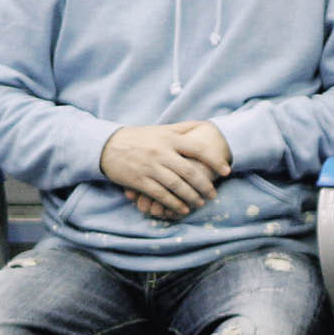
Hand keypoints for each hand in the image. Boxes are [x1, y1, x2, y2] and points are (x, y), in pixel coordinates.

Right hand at [101, 122, 230, 215]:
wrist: (107, 146)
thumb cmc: (140, 138)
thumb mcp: (162, 129)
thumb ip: (183, 128)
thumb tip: (206, 125)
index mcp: (170, 138)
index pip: (198, 149)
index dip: (214, 160)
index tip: (226, 171)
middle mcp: (162, 152)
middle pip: (189, 171)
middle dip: (205, 185)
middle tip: (214, 194)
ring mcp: (150, 167)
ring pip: (176, 185)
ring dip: (191, 196)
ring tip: (200, 203)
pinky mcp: (139, 180)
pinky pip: (160, 195)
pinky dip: (174, 203)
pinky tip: (183, 209)